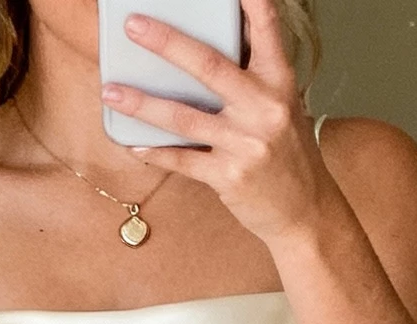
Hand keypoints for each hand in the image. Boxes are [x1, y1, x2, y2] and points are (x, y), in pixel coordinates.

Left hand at [102, 0, 327, 247]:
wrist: (305, 210)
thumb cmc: (288, 152)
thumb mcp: (283, 104)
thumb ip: (254, 74)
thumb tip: (221, 38)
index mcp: (279, 82)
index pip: (266, 30)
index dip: (250, 4)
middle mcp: (264, 108)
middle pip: (209, 66)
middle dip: (167, 43)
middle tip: (133, 26)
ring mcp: (246, 144)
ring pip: (185, 118)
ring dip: (143, 104)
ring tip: (111, 91)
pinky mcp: (230, 177)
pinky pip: (184, 161)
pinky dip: (156, 152)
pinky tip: (133, 143)